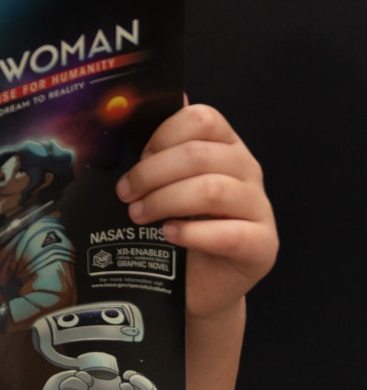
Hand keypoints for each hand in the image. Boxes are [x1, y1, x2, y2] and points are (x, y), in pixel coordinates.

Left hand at [116, 102, 276, 321]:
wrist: (195, 282)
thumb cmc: (178, 224)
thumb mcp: (164, 183)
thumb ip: (158, 150)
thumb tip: (140, 107)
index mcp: (226, 145)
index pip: (202, 119)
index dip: (163, 135)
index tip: (137, 157)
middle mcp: (248, 170)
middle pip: (200, 155)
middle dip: (153, 173)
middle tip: (126, 193)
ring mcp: (259, 208)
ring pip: (212, 190)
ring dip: (165, 201)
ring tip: (139, 215)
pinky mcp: (263, 245)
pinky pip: (229, 234)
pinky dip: (191, 233)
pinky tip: (169, 234)